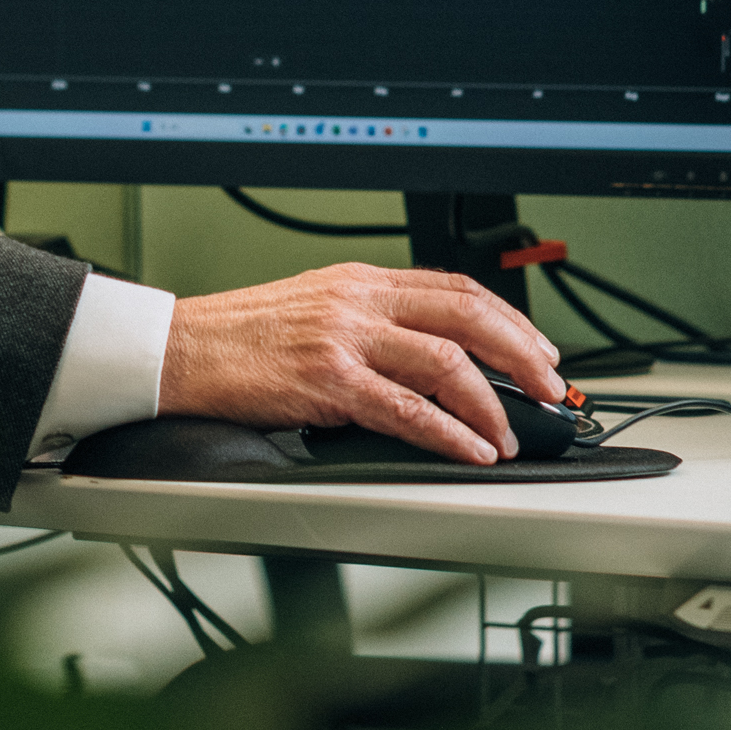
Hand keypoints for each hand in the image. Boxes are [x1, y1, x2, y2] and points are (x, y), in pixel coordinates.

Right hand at [156, 263, 564, 464]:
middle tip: (550, 387)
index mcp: (358, 281)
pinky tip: (471, 448)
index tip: (539, 347)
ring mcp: (345, 337)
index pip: (456, 288)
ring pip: (448, 361)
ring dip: (492, 402)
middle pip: (468, 315)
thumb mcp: (312, 309)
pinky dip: (450, 432)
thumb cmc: (236, 338)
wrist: (180, 350)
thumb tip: (428, 360)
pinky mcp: (329, 380)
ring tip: (510, 433)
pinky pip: (408, 408)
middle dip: (522, 353)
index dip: (509, 318)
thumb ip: (368, 322)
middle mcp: (359, 301)